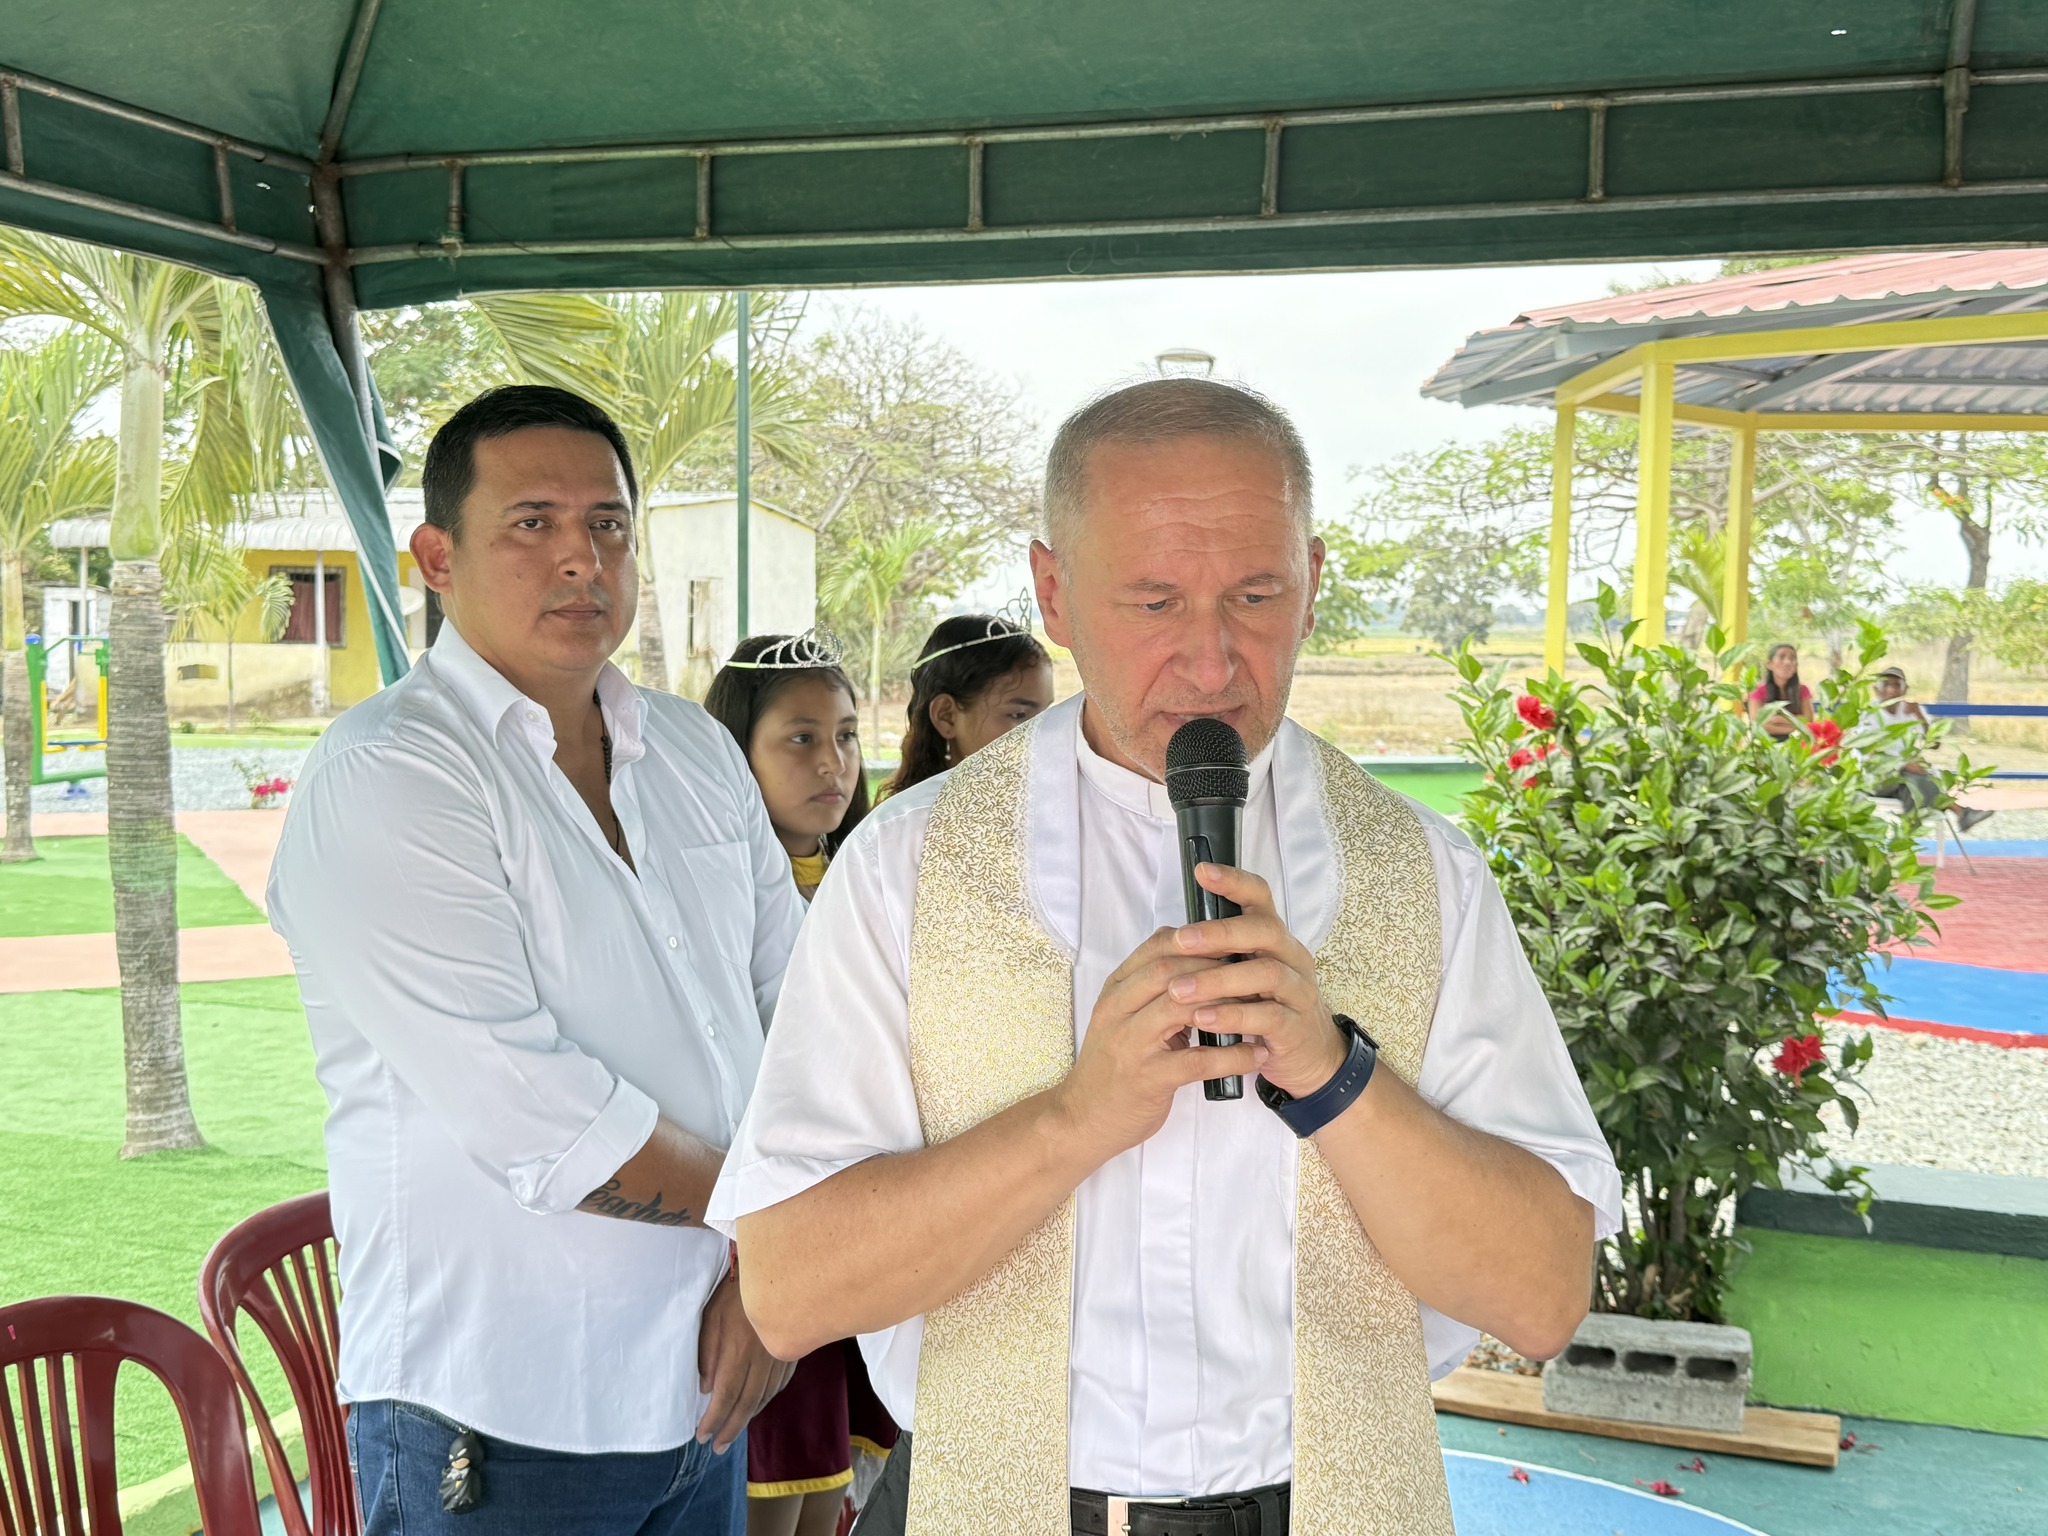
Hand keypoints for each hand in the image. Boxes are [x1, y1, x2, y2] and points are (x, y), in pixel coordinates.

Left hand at [696, 1272, 794, 1451]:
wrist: (778, 1268)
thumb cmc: (735, 1289)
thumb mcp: (711, 1316)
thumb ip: (707, 1353)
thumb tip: (706, 1387)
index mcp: (738, 1352)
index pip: (724, 1396)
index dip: (713, 1420)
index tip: (702, 1436)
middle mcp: (761, 1360)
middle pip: (746, 1404)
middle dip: (730, 1428)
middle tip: (718, 1447)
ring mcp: (780, 1356)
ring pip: (765, 1396)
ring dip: (748, 1417)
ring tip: (734, 1429)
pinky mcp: (793, 1349)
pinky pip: (780, 1384)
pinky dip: (767, 1399)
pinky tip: (759, 1403)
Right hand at [1050, 928, 1258, 1160]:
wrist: (1082, 1118)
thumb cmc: (1111, 1066)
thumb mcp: (1121, 1019)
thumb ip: (1151, 992)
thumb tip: (1201, 963)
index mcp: (1115, 992)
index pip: (1155, 948)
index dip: (1198, 940)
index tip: (1232, 944)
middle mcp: (1119, 1011)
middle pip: (1169, 971)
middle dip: (1215, 968)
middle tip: (1252, 972)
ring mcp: (1132, 1045)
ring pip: (1183, 1007)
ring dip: (1228, 1005)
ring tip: (1260, 1008)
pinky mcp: (1149, 1079)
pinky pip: (1199, 1061)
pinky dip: (1234, 1056)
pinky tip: (1257, 1055)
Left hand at [1168, 864, 1346, 1099]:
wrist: (1309, 1057)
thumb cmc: (1266, 1008)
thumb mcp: (1245, 975)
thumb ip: (1221, 954)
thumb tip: (1173, 934)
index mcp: (1273, 938)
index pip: (1259, 897)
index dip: (1234, 881)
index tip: (1202, 871)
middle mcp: (1291, 956)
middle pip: (1263, 931)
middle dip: (1220, 933)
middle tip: (1181, 940)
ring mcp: (1298, 991)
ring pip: (1265, 974)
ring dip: (1217, 980)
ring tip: (1178, 990)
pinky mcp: (1296, 1026)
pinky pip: (1267, 1016)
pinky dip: (1232, 1016)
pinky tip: (1202, 1019)